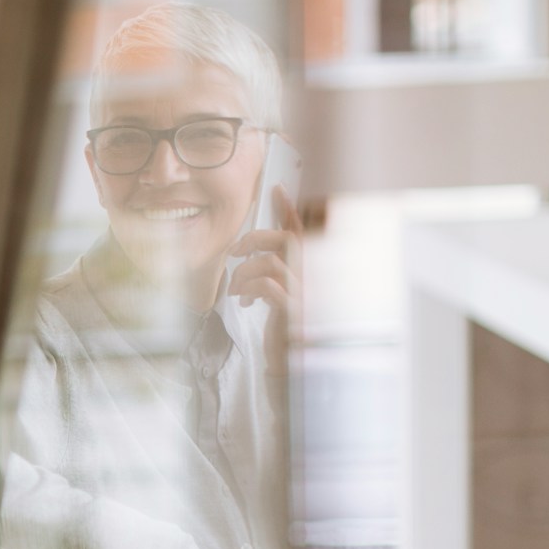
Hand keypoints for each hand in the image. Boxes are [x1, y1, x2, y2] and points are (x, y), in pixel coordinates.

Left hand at [227, 185, 303, 373]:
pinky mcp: (295, 310)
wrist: (292, 361)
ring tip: (237, 290)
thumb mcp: (278, 293)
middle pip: (285, 239)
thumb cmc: (284, 326)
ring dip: (244, 273)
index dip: (289, 208)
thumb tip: (250, 254)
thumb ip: (272, 271)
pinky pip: (267, 286)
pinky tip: (247, 302)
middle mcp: (314, 276)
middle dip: (255, 239)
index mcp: (310, 268)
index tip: (276, 187)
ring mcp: (307, 292)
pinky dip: (249, 289)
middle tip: (235, 252)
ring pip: (270, 262)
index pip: (301, 231)